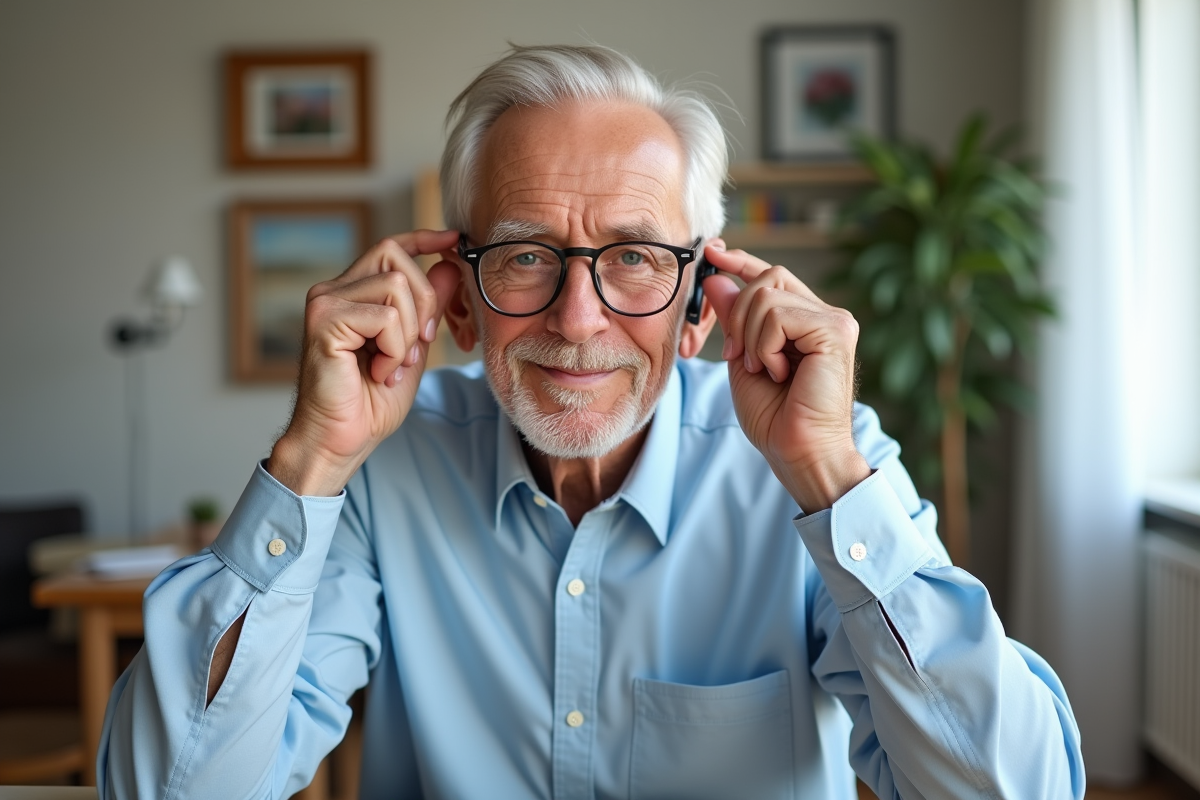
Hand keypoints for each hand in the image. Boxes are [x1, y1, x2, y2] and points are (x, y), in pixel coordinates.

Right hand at [267, 230, 461, 495]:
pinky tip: (379, 372)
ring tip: (392, 365)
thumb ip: (428, 309)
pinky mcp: (324, 322)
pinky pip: (385, 317)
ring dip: (409, 334)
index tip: (453, 239)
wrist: (340, 440)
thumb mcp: (413, 348)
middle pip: (397, 259)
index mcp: (352, 294)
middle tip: (418, 347)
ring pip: (396, 287)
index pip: (389, 247)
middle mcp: (333, 291)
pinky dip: (394, 349)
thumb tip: (449, 265)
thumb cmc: (370, 402)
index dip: (423, 238)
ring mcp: (325, 303)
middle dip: (425, 303)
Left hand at [702, 242, 869, 511]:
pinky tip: (778, 371)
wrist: (799, 451)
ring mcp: (834, 320)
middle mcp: (825, 315)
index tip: (713, 253)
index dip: (741, 262)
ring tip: (764, 369)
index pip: (772, 278)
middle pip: (766, 279)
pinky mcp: (835, 331)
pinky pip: (778, 316)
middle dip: (738, 314)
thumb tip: (716, 279)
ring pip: (767, 295)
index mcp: (806, 321)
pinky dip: (765, 346)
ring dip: (750, 337)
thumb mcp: (742, 359)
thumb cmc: (776, 417)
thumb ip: (734, 319)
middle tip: (739, 356)